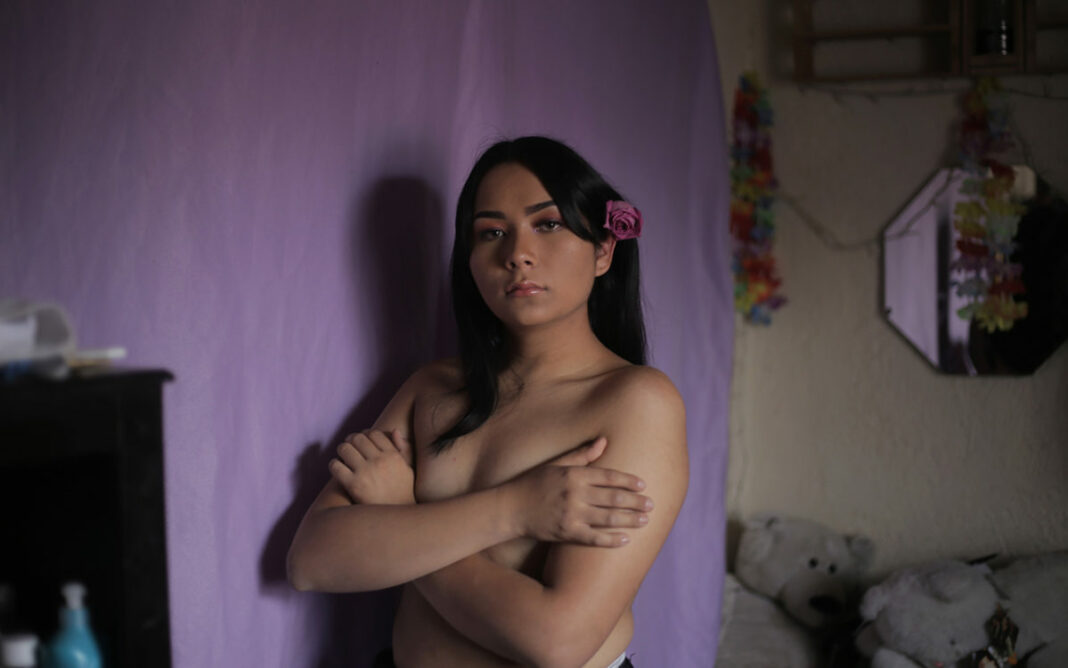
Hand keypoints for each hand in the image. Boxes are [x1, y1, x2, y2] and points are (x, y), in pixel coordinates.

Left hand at [329, 429, 414, 504]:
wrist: (397, 519)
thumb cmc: (404, 492)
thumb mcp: (409, 469)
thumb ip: (404, 449)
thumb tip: (394, 430)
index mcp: (392, 455)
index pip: (373, 433)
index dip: (365, 434)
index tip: (362, 440)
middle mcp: (379, 461)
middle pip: (357, 438)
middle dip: (351, 440)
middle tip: (349, 446)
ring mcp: (365, 473)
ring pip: (344, 449)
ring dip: (342, 451)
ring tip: (343, 457)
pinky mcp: (353, 485)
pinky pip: (336, 466)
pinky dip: (334, 465)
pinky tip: (338, 469)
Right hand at [504, 437, 652, 546]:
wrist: (510, 508)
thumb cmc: (532, 483)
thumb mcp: (556, 464)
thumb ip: (581, 455)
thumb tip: (604, 441)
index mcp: (574, 474)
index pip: (608, 476)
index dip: (628, 481)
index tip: (643, 485)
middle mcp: (575, 494)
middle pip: (613, 498)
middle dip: (635, 501)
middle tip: (651, 504)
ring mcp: (571, 515)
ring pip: (608, 518)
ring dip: (629, 519)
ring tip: (645, 520)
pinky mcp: (567, 533)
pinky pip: (594, 538)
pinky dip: (611, 539)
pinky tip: (626, 540)